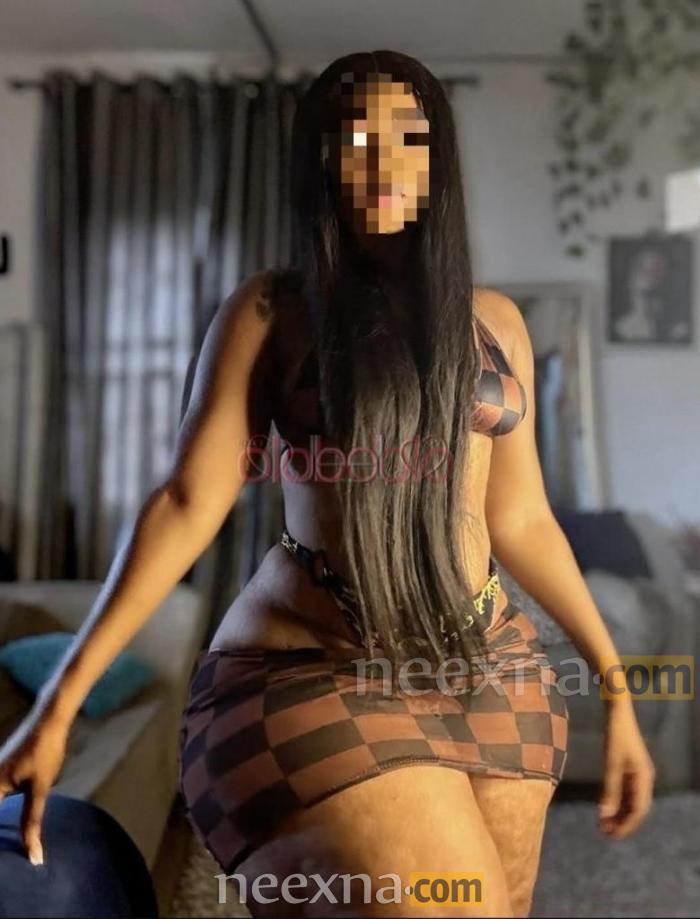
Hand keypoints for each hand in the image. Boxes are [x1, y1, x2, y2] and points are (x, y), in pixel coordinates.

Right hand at [0, 710, 69, 864]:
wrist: (50, 718)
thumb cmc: (45, 752)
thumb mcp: (39, 789)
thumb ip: (32, 822)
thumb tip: (33, 856)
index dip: (2, 838)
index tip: (6, 860)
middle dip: (4, 826)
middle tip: (11, 849)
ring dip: (4, 815)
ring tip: (9, 836)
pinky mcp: (4, 766)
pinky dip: (3, 803)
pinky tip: (10, 813)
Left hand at [599, 700, 654, 838]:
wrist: (618, 711)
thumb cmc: (616, 735)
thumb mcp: (610, 764)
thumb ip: (609, 790)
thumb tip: (604, 815)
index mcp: (644, 778)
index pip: (639, 810)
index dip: (626, 826)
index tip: (612, 836)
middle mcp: (644, 778)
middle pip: (636, 808)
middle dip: (622, 822)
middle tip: (605, 833)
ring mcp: (638, 773)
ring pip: (631, 801)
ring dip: (618, 813)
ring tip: (603, 824)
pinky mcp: (629, 768)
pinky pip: (626, 791)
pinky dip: (616, 801)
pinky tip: (605, 807)